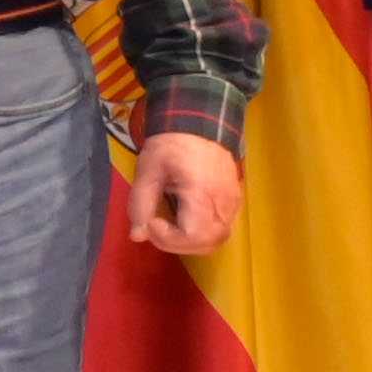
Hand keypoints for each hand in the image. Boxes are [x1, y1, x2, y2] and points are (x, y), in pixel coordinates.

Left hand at [127, 129, 245, 258]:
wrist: (198, 126)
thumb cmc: (171, 145)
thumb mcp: (147, 171)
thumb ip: (141, 204)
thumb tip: (138, 236)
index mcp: (202, 192)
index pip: (195, 235)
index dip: (170, 239)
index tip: (152, 222)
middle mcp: (224, 201)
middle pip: (209, 243)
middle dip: (177, 244)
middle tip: (156, 227)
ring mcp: (233, 202)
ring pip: (217, 240)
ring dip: (189, 243)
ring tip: (167, 227)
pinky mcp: (234, 202)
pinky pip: (221, 229)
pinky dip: (200, 234)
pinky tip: (181, 221)